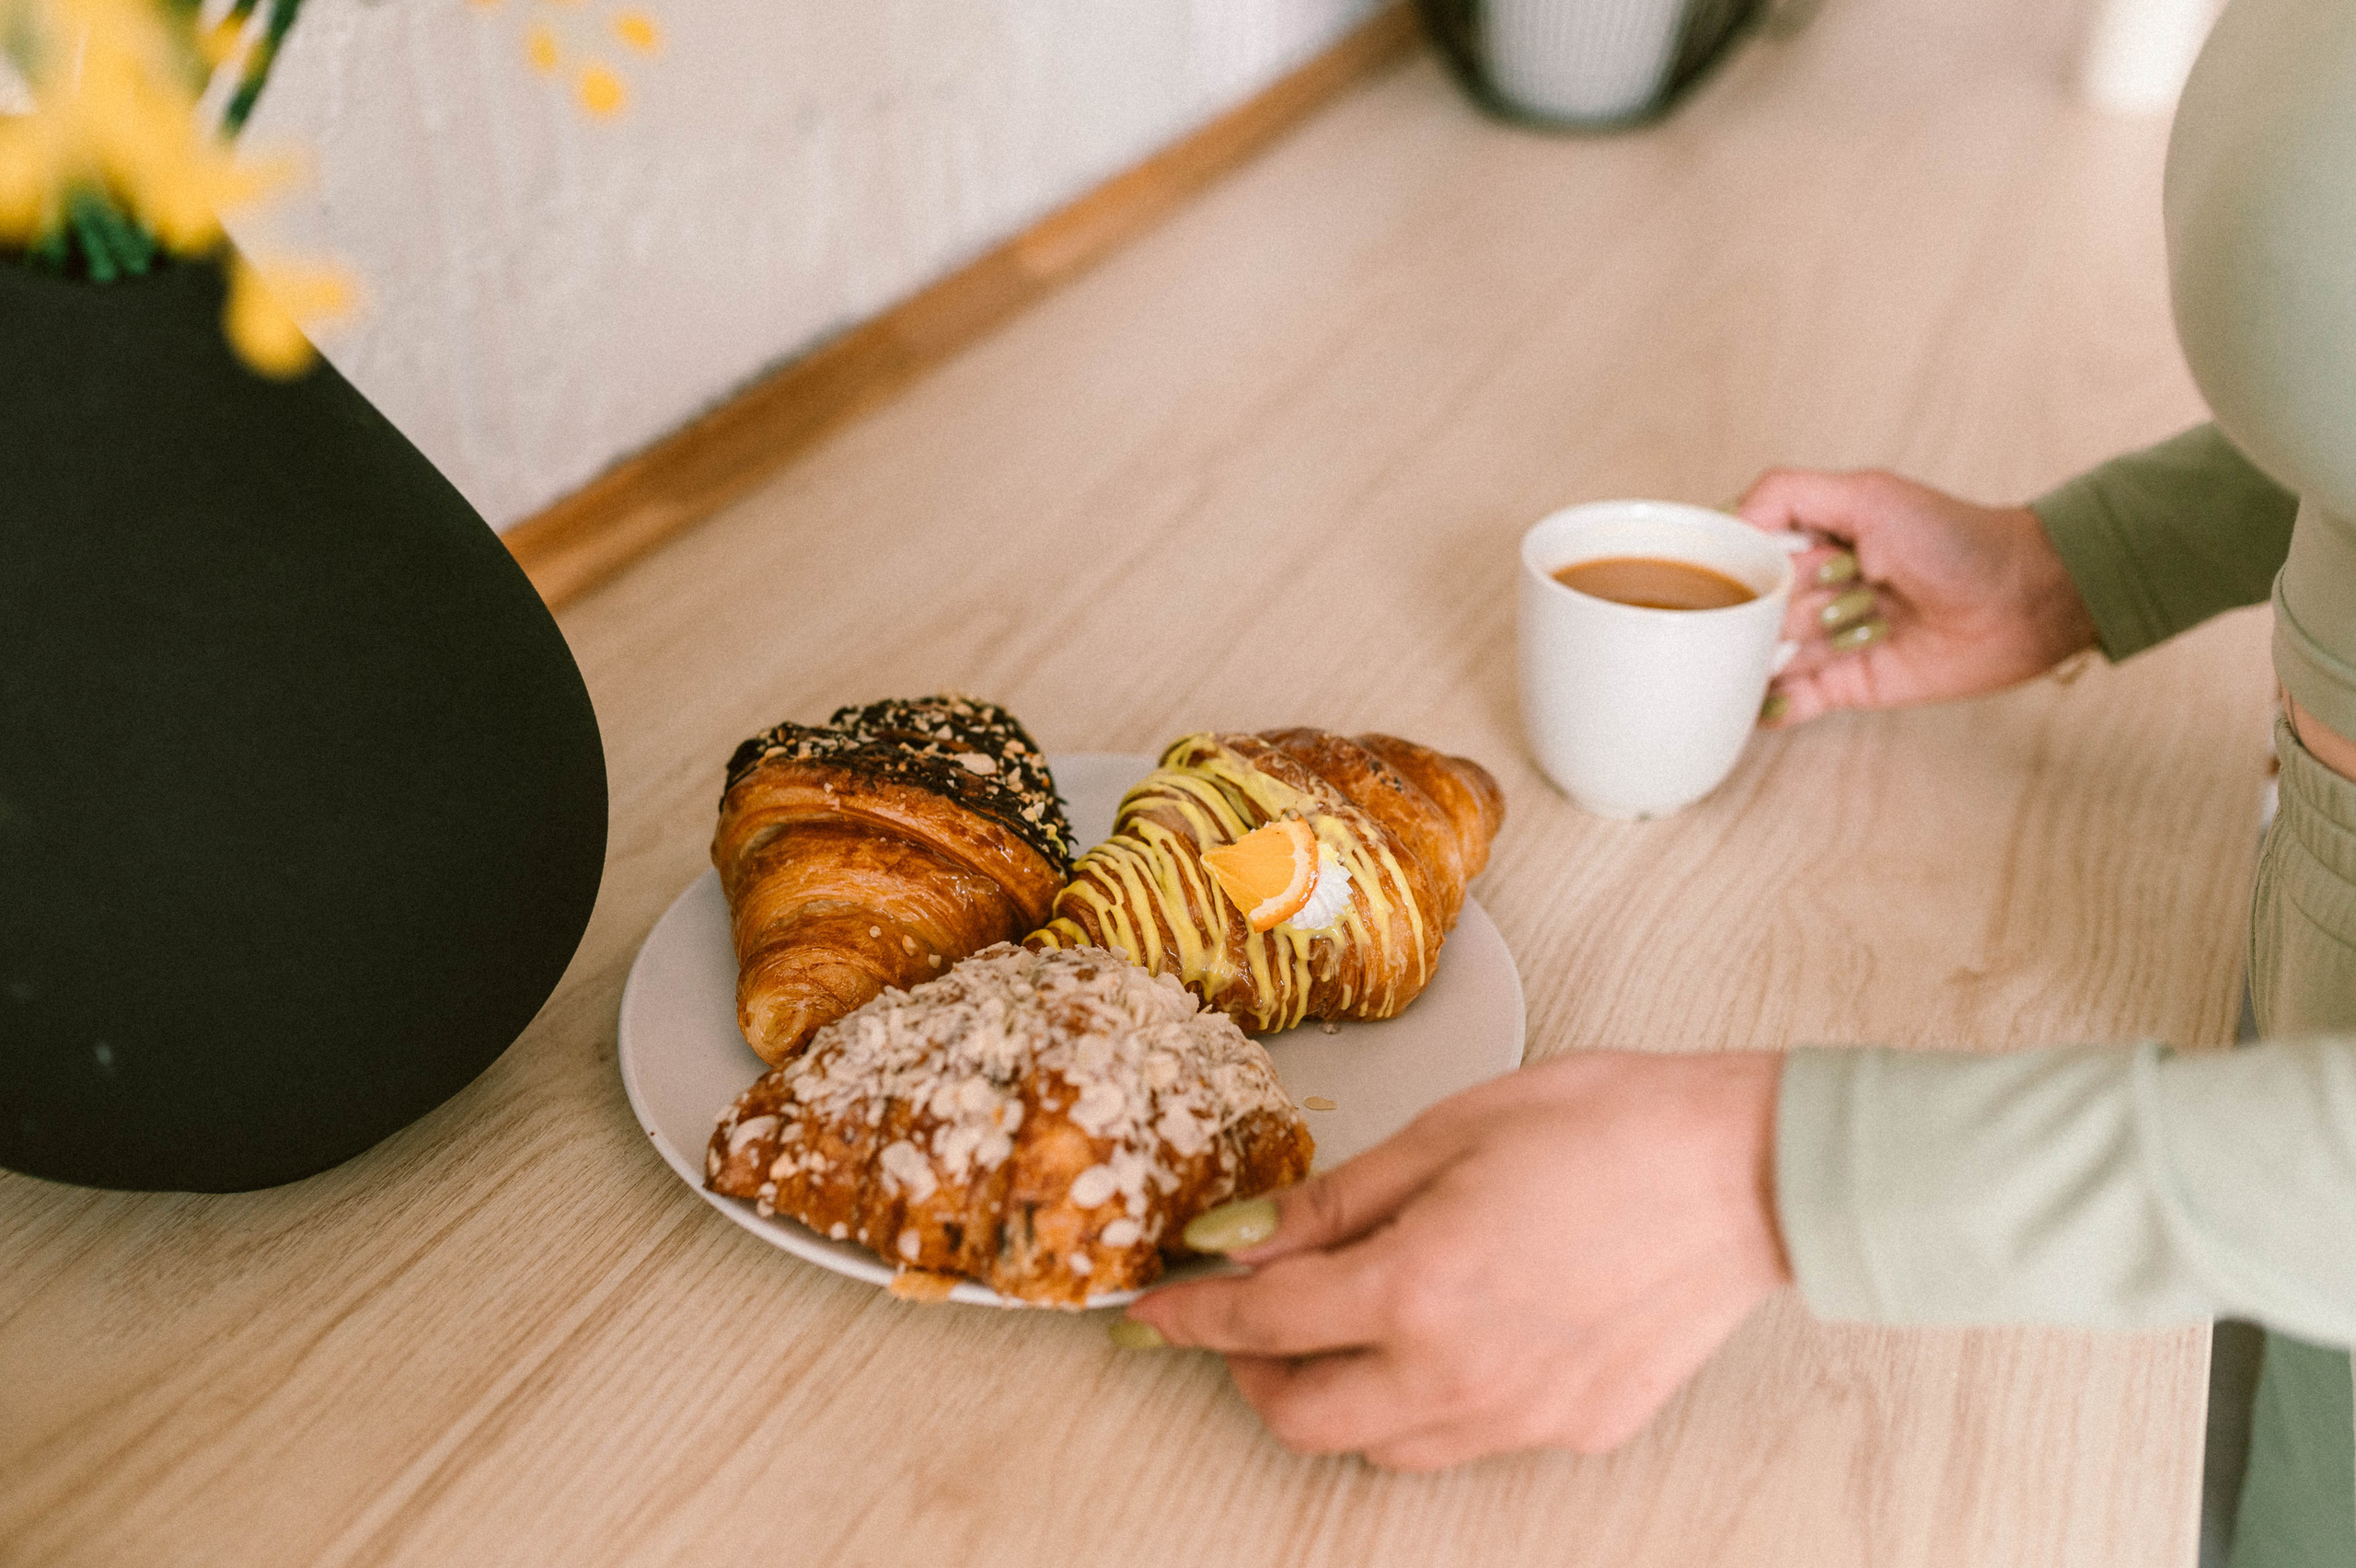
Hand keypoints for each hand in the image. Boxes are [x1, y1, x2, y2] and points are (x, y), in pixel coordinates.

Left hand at [1121, 1052, 1789, 1470]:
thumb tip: (1241, 1238)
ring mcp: (1521, 1416)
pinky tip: (1454, 1334)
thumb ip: (1335, 1202)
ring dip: (1341, 1397)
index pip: (1261, 1322)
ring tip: (1352, 1324)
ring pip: (1384, 1445)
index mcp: (1415, 1291)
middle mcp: (1459, 1376)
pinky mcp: (1576, 1428)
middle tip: (1250, 1317)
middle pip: (1304, 1419)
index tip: (1152, 1311)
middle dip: (1253, 1373)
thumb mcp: (1448, 1133)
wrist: (1747, 1170)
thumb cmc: (1606, 1125)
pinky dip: (1430, 1401)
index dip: (1190, 1317)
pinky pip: (1469, 1438)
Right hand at [1735, 469, 2098, 726]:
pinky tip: (1757, 703)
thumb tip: (1726, 520)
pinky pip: (1793, 701)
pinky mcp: (1849, 684)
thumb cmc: (1955, 539)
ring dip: (1770, 655)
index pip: (1743, 551)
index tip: (1720, 571)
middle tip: (1802, 600)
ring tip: (1806, 640)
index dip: (1731, 563)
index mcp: (1812, 538)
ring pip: (1766, 655)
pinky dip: (1771, 706)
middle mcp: (1814, 588)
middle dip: (1765, 608)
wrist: (2022, 599)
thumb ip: (1788, 495)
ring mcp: (1829, 639)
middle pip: (1752, 607)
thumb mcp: (1868, 494)